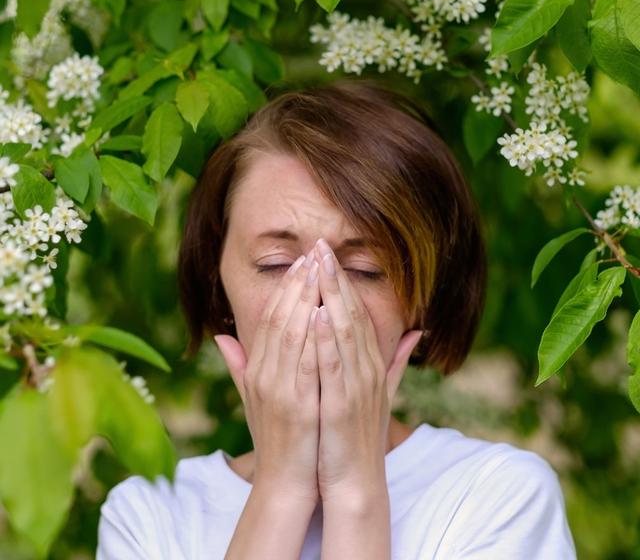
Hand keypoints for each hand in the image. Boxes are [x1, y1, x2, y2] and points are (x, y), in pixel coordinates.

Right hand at [215, 248, 321, 504]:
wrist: (285, 484)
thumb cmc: (277, 437)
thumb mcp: (254, 398)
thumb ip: (240, 365)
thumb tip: (221, 336)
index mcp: (258, 371)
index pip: (269, 318)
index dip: (284, 289)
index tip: (300, 263)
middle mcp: (264, 375)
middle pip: (279, 318)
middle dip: (296, 284)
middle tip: (312, 254)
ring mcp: (279, 390)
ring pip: (290, 334)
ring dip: (305, 299)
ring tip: (319, 270)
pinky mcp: (297, 405)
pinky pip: (305, 363)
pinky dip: (313, 336)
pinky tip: (324, 312)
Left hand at [312, 238, 421, 502]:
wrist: (356, 481)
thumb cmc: (360, 434)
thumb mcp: (380, 392)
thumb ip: (395, 360)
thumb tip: (417, 331)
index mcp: (371, 364)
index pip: (356, 313)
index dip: (342, 281)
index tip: (327, 253)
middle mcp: (367, 369)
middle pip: (351, 314)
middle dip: (335, 278)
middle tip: (321, 244)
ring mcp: (356, 386)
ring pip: (344, 332)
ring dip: (330, 297)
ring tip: (317, 266)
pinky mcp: (341, 406)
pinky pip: (333, 367)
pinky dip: (326, 340)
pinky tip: (316, 314)